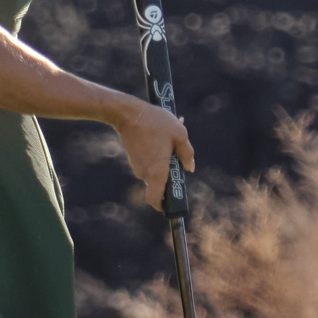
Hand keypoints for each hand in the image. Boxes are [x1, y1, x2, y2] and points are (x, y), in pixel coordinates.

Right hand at [110, 93, 189, 210]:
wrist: (127, 112)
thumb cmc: (155, 123)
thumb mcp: (179, 134)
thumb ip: (187, 154)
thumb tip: (189, 168)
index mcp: (157, 172)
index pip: (155, 201)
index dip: (163, 205)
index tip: (173, 201)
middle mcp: (144, 173)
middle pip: (159, 181)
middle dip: (170, 170)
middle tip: (177, 153)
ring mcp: (136, 165)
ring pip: (154, 168)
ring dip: (163, 158)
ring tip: (168, 138)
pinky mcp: (132, 156)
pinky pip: (148, 160)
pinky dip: (155, 152)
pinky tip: (159, 134)